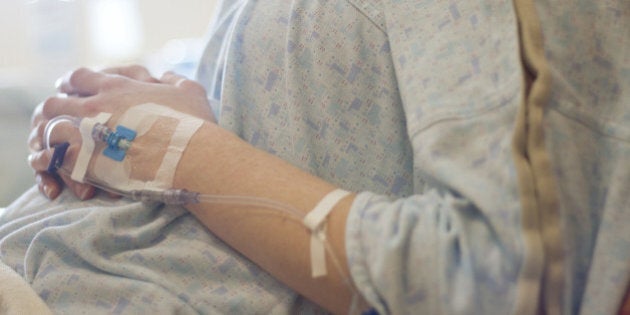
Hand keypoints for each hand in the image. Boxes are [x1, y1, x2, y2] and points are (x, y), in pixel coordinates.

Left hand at [28, 65, 214, 199]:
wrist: (190, 157)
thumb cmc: (194, 125)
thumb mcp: (191, 92)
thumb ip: (175, 80)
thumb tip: (167, 76)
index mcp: (118, 88)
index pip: (79, 77)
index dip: (71, 83)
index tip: (69, 89)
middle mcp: (97, 106)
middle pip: (56, 102)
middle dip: (55, 109)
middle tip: (59, 119)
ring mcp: (89, 133)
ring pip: (50, 127)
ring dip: (51, 133)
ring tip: (59, 144)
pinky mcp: (86, 160)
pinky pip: (55, 156)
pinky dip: (55, 159)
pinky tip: (64, 165)